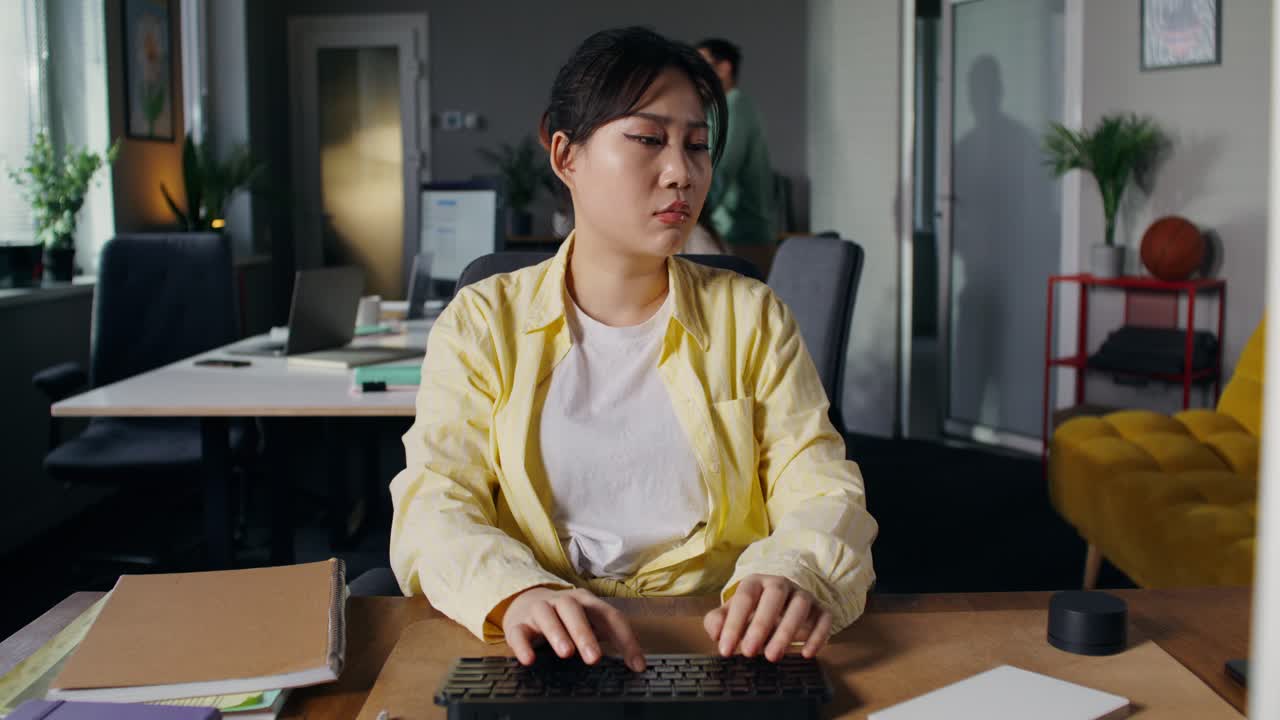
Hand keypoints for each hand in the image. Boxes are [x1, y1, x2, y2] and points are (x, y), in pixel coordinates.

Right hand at [501, 587, 645, 671]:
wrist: (524, 600)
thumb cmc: (565, 616)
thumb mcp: (588, 620)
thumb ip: (609, 637)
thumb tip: (636, 663)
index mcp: (585, 601)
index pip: (609, 615)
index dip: (625, 639)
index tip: (636, 664)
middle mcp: (562, 601)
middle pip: (573, 610)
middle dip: (584, 633)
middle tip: (594, 657)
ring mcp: (538, 610)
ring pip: (546, 616)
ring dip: (557, 633)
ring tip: (566, 653)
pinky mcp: (517, 624)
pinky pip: (518, 632)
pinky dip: (522, 645)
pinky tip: (529, 659)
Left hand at [703, 574, 832, 660]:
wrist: (782, 607)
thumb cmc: (752, 613)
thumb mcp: (731, 615)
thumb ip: (717, 621)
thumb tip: (717, 633)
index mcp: (755, 582)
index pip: (744, 598)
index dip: (733, 624)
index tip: (726, 649)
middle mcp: (780, 584)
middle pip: (774, 596)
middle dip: (761, 625)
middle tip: (749, 652)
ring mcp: (803, 595)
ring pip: (800, 606)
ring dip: (787, 631)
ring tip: (773, 656)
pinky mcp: (821, 609)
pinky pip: (824, 618)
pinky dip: (818, 636)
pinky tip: (807, 654)